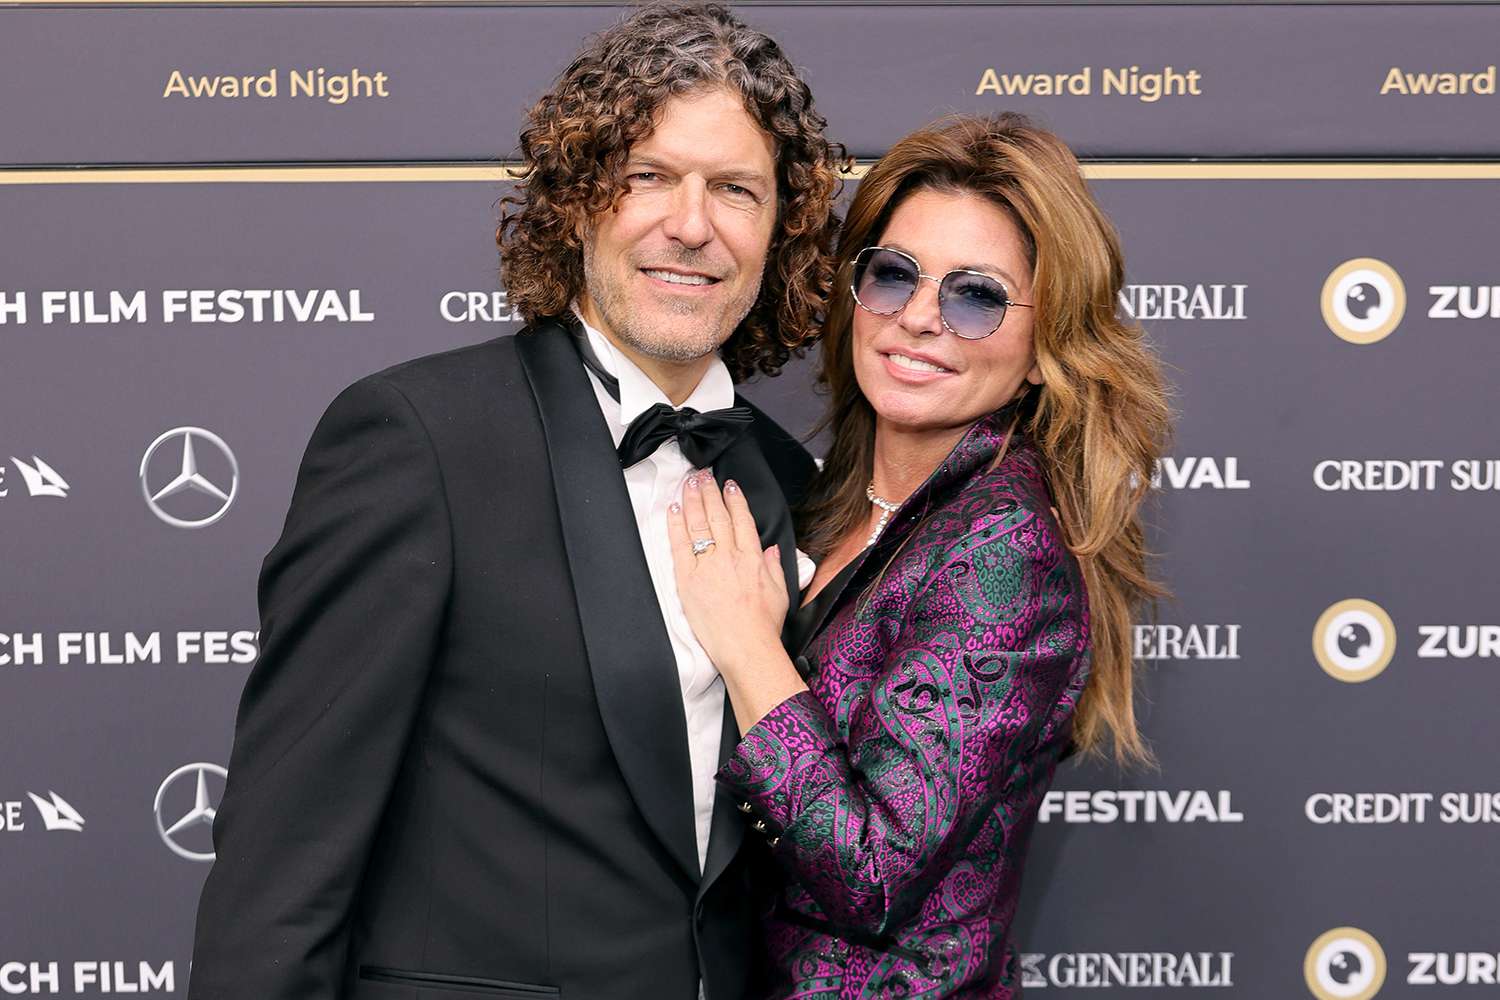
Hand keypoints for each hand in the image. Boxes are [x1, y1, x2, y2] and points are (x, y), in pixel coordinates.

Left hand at [668, 473, 787, 673]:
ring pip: (698, 524)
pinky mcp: (688, 580)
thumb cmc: (763, 626)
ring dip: (692, 500)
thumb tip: (770, 549)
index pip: (741, 519)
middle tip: (703, 474)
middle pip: (717, 515)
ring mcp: (707, 566)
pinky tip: (674, 510)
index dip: (734, 499)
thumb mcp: (780, 592)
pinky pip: (679, 546)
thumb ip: (774, 566)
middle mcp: (729, 556)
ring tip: (688, 483)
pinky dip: (676, 525)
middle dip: (709, 491)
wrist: (746, 647)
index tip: (728, 485)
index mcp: (752, 558)